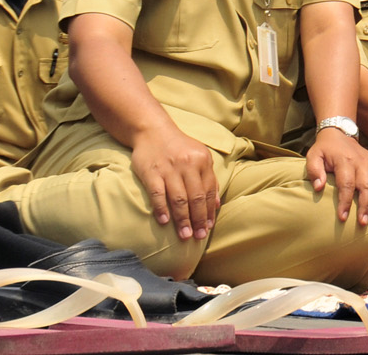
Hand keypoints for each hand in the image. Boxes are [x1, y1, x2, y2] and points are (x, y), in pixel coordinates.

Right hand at [132, 125, 219, 240]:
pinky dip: (162, 208)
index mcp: (202, 161)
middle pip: (196, 197)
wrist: (153, 131)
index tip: (209, 227)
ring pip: (179, 198)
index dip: (209, 211)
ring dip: (183, 219)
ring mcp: (169, 169)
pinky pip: (158, 193)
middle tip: (199, 236)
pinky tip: (165, 222)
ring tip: (185, 235)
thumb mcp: (199, 157)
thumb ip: (208, 178)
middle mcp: (187, 164)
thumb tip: (217, 204)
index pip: (208, 191)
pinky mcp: (151, 172)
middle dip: (199, 219)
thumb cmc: (179, 147)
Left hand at [306, 127, 367, 226]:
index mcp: (345, 161)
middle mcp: (362, 162)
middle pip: (366, 185)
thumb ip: (314, 170)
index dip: (345, 201)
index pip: (346, 183)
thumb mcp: (313, 156)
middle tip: (363, 222)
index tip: (343, 217)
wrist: (339, 134)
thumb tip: (319, 187)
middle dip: (366, 205)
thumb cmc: (325, 150)